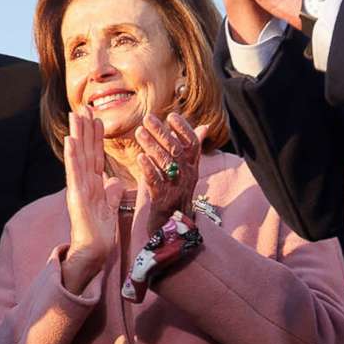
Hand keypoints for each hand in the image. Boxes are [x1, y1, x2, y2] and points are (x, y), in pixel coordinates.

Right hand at [59, 109, 118, 295]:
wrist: (94, 251)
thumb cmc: (100, 233)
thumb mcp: (110, 207)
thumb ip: (111, 193)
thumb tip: (115, 181)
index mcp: (93, 184)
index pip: (95, 155)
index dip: (96, 136)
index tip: (96, 117)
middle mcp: (84, 183)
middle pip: (85, 150)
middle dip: (84, 128)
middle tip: (83, 106)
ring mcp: (78, 188)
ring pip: (78, 156)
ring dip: (76, 135)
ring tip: (75, 116)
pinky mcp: (76, 196)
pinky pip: (74, 172)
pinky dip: (72, 156)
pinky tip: (70, 140)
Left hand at [129, 111, 201, 247]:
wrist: (173, 228)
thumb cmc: (176, 195)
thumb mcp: (186, 171)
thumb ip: (193, 149)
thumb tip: (204, 126)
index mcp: (192, 167)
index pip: (193, 143)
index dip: (183, 128)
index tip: (171, 115)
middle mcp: (187, 176)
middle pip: (177, 149)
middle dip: (162, 132)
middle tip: (147, 118)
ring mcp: (176, 188)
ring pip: (166, 163)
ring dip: (152, 145)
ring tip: (139, 132)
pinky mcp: (163, 200)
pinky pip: (157, 181)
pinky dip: (148, 168)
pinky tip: (139, 157)